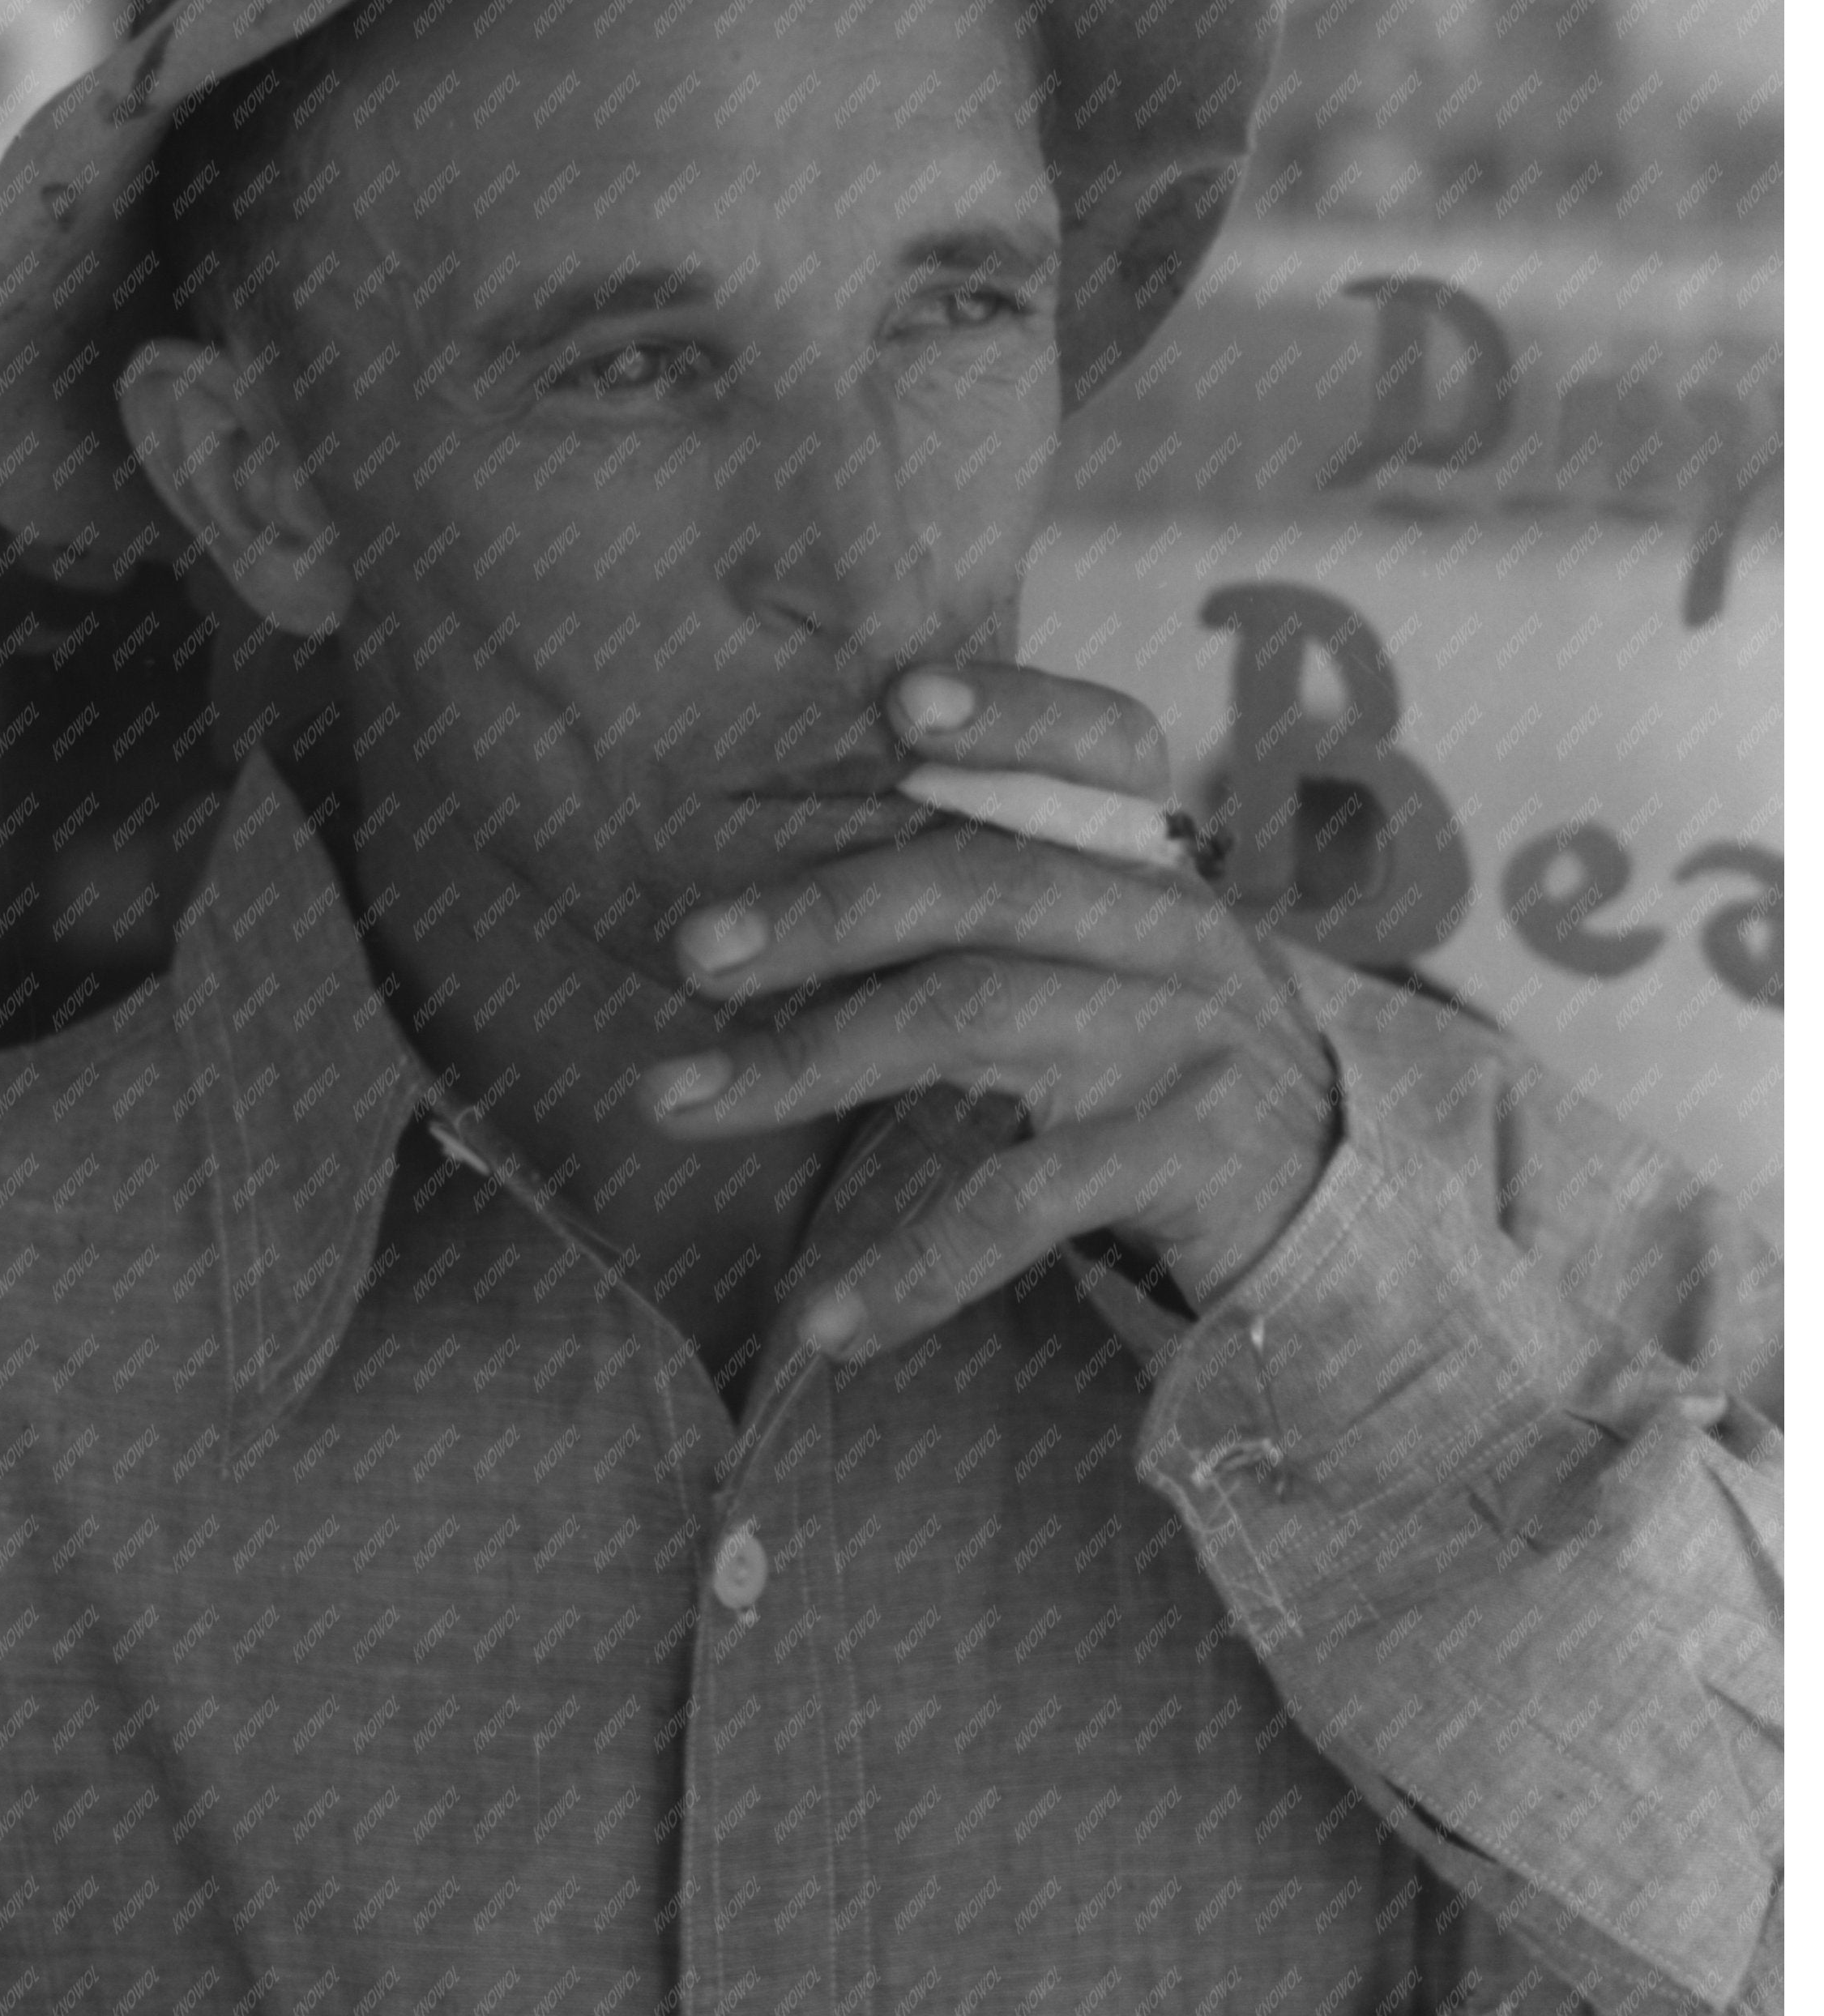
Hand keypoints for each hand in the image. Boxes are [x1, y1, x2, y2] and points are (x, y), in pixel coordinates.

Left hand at [643, 661, 1338, 1359]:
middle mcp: (1173, 927)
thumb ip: (999, 908)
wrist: (1334, 1227)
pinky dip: (916, 1261)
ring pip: (979, 1017)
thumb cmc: (1164, 1078)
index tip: (897, 697)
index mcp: (1148, 863)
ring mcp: (1186, 1040)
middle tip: (692, 950)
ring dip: (811, 1061)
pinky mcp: (1192, 1161)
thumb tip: (779, 891)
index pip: (1101, 746)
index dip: (1009, 713)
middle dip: (823, 909)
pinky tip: (828, 1317)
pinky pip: (1029, 1200)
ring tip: (680, 1102)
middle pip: (985, 884)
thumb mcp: (1109, 967)